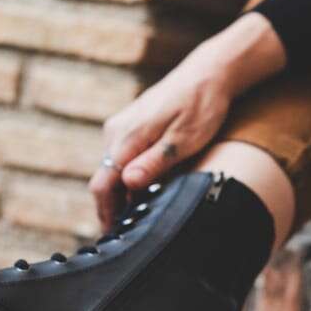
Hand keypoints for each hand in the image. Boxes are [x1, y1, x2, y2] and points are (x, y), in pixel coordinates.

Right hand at [88, 13, 285, 230]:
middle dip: (114, 207)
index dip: (106, 213)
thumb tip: (128, 184)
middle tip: (130, 235)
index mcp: (126, 137)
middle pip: (105, 179)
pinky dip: (129, 176)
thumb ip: (154, 163)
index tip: (116, 237)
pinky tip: (146, 190)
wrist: (207, 74)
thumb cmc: (201, 107)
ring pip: (113, 169)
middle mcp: (116, 131)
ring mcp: (121, 126)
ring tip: (139, 218)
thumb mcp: (184, 141)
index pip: (103, 184)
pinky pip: (122, 157)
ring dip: (123, 192)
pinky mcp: (131, 125)